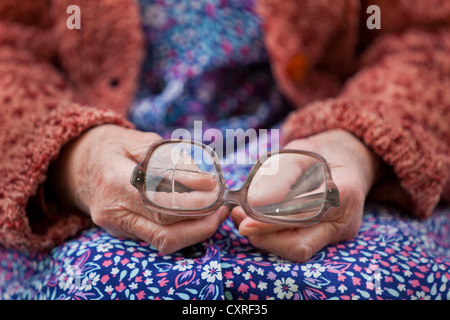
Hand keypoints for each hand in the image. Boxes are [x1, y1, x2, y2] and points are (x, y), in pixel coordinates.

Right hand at [52, 125, 228, 253]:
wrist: (78, 164)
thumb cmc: (113, 147)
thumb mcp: (142, 142)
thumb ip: (173, 161)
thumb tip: (207, 181)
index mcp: (115, 183)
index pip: (162, 205)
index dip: (195, 203)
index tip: (217, 192)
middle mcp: (113, 212)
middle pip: (166, 233)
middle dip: (202, 224)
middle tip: (223, 207)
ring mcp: (116, 226)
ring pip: (164, 242)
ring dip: (196, 232)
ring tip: (216, 213)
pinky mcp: (123, 233)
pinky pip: (157, 238)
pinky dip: (182, 231)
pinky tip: (198, 216)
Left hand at [231, 129, 380, 261]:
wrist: (347, 160)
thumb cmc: (322, 152)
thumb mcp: (299, 153)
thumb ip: (278, 177)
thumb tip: (252, 202)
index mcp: (343, 192)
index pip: (303, 217)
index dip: (271, 224)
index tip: (245, 223)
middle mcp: (344, 221)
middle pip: (300, 245)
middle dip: (264, 237)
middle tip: (238, 216)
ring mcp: (337, 234)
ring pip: (296, 250)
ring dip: (264, 237)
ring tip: (242, 215)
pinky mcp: (327, 240)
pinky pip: (296, 244)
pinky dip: (272, 236)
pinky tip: (255, 219)